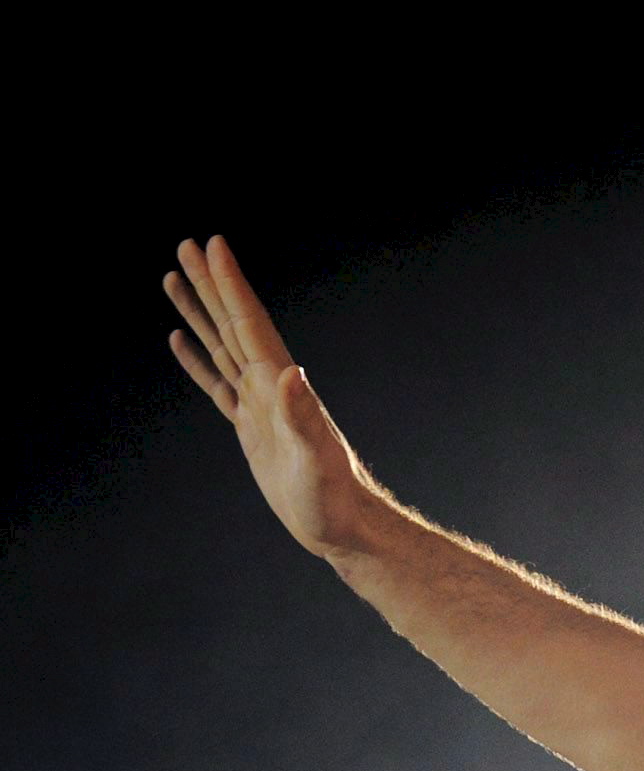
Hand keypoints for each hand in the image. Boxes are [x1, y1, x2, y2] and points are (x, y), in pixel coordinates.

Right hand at [165, 237, 383, 556]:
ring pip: (221, 346)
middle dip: (210, 284)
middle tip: (186, 243)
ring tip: (174, 277)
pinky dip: (197, 359)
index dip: (230, 283)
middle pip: (232, 323)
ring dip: (199, 311)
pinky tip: (182, 339)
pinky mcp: (251, 428)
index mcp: (280, 386)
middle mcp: (270, 387)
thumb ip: (301, 417)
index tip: (213, 244)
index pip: (249, 323)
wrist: (342, 527)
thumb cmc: (334, 498)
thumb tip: (289, 374)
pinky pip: (216, 384)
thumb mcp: (315, 459)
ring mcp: (258, 405)